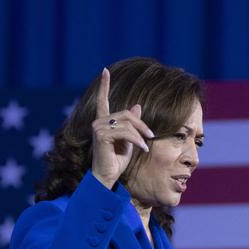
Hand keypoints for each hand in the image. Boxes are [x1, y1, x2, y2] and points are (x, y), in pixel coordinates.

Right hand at [91, 67, 154, 189]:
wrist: (108, 177)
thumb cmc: (117, 161)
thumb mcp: (129, 139)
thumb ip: (132, 124)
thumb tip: (137, 105)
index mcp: (103, 122)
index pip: (103, 100)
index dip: (104, 85)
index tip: (105, 71)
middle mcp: (98, 122)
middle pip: (126, 114)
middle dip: (141, 125)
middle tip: (150, 136)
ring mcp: (98, 128)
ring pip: (127, 123)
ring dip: (140, 134)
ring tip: (145, 145)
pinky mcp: (101, 136)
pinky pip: (125, 132)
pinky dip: (136, 140)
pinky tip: (142, 148)